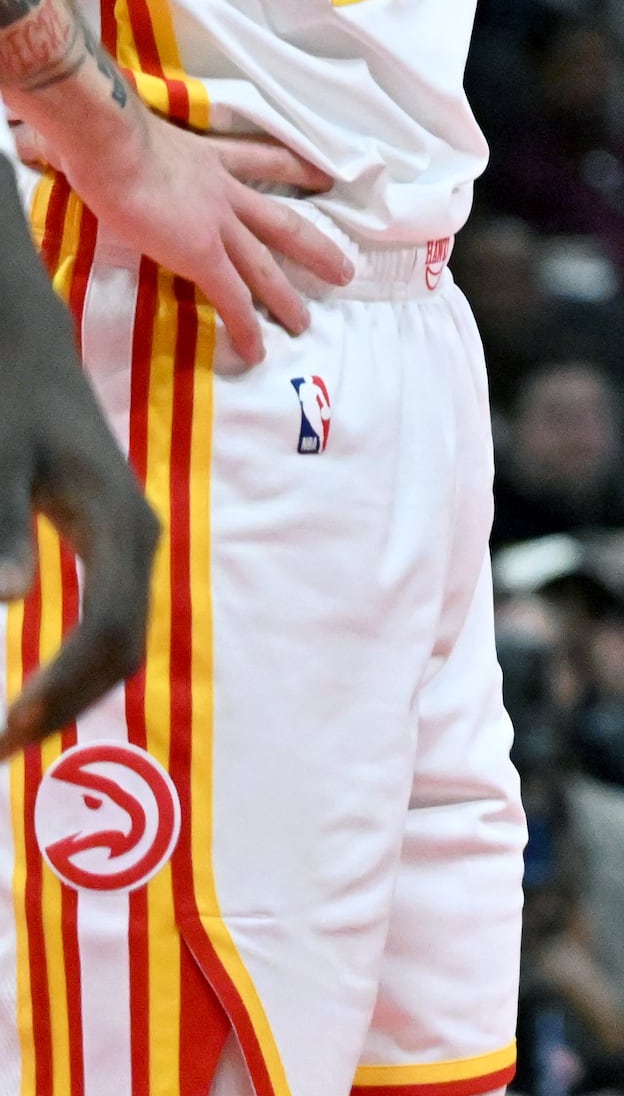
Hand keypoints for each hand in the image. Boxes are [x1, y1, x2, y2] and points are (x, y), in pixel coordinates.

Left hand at [0, 364, 154, 754]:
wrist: (23, 347)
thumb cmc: (7, 401)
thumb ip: (2, 525)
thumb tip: (7, 602)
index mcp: (120, 526)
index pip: (108, 628)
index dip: (61, 688)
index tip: (6, 731)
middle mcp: (137, 541)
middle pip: (124, 645)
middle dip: (68, 703)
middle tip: (2, 748)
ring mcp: (128, 543)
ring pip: (119, 637)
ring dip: (74, 689)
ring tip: (13, 729)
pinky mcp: (107, 542)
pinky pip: (106, 618)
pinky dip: (74, 662)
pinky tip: (32, 683)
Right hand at [24, 107, 346, 367]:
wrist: (114, 144)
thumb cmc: (111, 132)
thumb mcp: (134, 131)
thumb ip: (120, 142)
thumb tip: (59, 136)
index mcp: (208, 159)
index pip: (263, 161)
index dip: (298, 170)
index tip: (324, 177)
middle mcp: (224, 192)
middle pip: (283, 222)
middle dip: (315, 247)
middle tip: (344, 268)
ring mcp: (217, 225)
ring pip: (265, 265)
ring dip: (286, 296)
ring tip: (307, 323)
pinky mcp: (202, 255)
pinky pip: (231, 297)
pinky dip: (246, 325)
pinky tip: (257, 349)